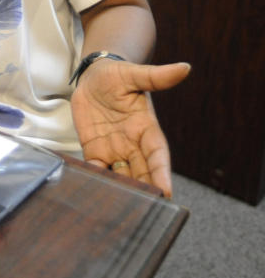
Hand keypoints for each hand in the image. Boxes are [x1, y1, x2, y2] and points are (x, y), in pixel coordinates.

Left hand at [71, 60, 189, 197]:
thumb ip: (156, 76)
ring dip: (122, 189)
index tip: (166, 191)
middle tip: (144, 209)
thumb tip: (184, 68)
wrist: (93, 77)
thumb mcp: (134, 74)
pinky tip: (94, 189)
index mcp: (146, 128)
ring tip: (120, 206)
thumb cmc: (117, 75)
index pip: (157, 155)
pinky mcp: (95, 150)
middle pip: (142, 171)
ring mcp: (114, 149)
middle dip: (144, 189)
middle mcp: (132, 143)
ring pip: (122, 175)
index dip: (161, 173)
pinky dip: (97, 179)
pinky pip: (97, 169)